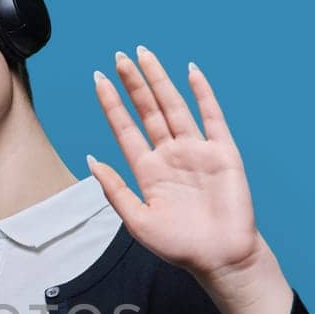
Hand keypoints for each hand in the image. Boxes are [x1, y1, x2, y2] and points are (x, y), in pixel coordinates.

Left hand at [87, 47, 265, 279]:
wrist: (220, 258)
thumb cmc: (179, 246)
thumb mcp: (137, 220)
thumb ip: (115, 189)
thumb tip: (92, 160)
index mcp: (148, 171)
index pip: (125, 129)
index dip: (112, 104)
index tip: (98, 79)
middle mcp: (170, 155)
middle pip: (148, 111)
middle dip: (133, 84)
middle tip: (119, 57)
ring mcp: (196, 151)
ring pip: (174, 106)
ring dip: (159, 81)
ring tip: (144, 55)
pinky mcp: (222, 152)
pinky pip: (212, 116)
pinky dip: (202, 93)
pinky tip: (191, 71)